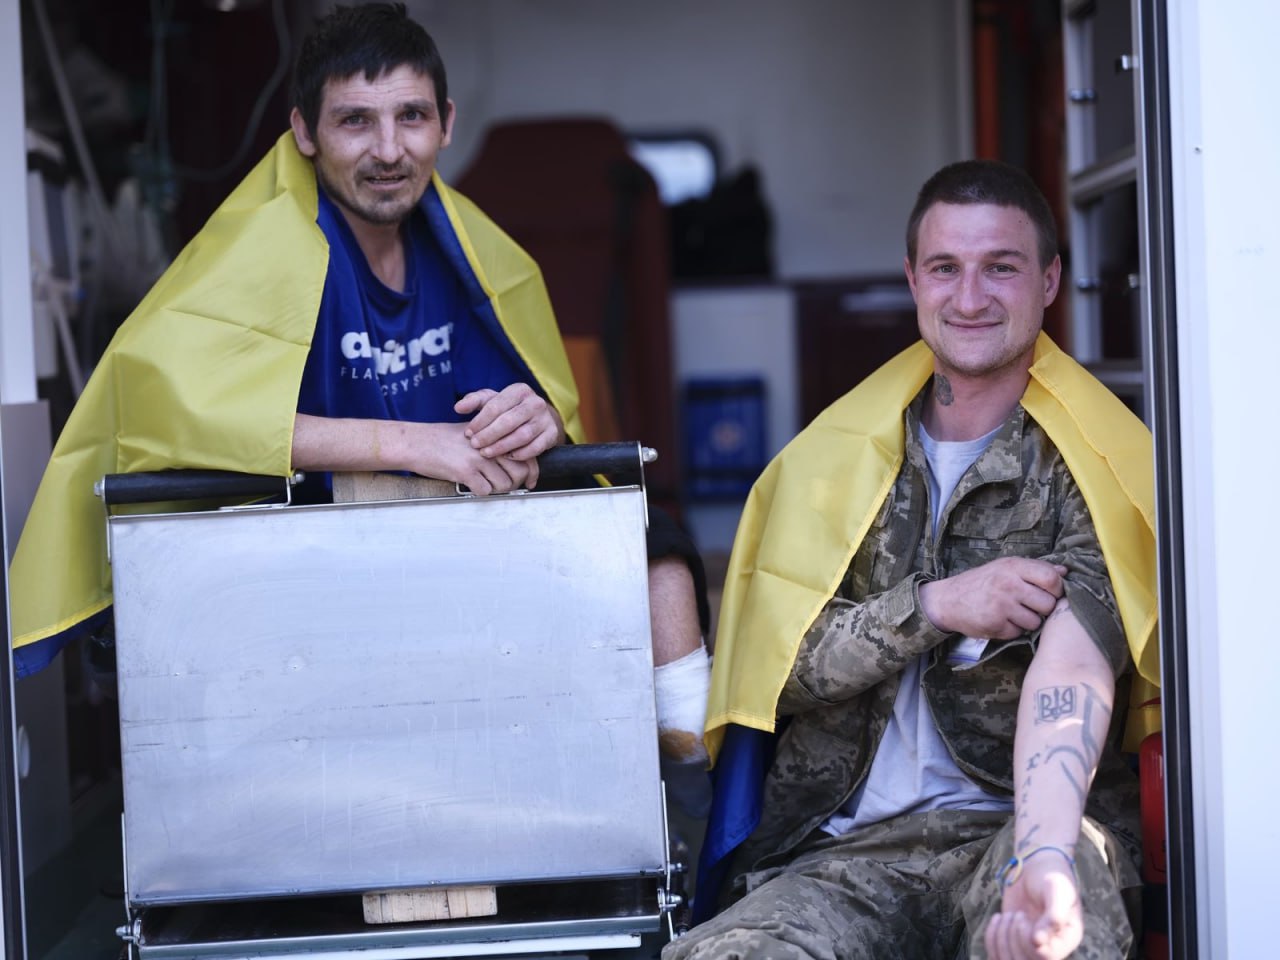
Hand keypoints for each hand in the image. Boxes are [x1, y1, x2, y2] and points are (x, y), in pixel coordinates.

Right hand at [409, 421, 534, 495]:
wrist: (416, 442)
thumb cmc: (442, 439)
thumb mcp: (473, 434)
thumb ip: (494, 445)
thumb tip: (516, 464)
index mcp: (493, 434)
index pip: (524, 454)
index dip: (532, 472)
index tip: (531, 482)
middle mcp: (489, 444)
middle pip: (520, 472)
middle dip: (514, 483)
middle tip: (503, 484)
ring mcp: (478, 458)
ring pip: (504, 484)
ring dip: (496, 489)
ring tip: (484, 483)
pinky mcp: (465, 471)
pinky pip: (485, 490)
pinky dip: (480, 491)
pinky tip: (471, 484)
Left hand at [455, 385, 564, 474]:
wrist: (538, 417)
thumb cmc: (510, 409)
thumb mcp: (492, 400)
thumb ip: (474, 401)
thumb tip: (458, 408)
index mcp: (519, 390)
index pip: (495, 406)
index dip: (479, 422)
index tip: (468, 433)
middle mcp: (535, 402)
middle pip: (508, 421)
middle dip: (489, 435)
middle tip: (475, 445)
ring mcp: (545, 418)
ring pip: (521, 436)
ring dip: (502, 447)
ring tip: (487, 453)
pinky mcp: (552, 434)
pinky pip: (535, 447)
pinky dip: (520, 454)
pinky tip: (507, 457)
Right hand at [919, 557, 1067, 639]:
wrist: (948, 600)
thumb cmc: (981, 582)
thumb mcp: (1005, 567)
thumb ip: (1034, 568)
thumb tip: (1065, 571)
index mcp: (1013, 567)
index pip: (1051, 578)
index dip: (1057, 589)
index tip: (1050, 593)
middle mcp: (1008, 585)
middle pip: (1048, 604)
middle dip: (1042, 608)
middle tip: (1029, 605)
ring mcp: (1002, 606)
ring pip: (1036, 621)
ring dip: (1028, 621)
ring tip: (1014, 613)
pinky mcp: (995, 625)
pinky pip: (1019, 632)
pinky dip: (1013, 629)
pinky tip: (1001, 621)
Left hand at [984, 855, 1082, 959]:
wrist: (1035, 866)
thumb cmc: (1051, 875)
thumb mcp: (1057, 890)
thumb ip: (1054, 915)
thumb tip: (1039, 942)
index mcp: (1067, 939)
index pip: (1047, 958)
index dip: (1028, 942)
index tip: (1024, 917)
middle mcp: (1050, 946)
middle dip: (1014, 938)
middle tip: (1017, 914)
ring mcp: (1030, 945)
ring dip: (1002, 938)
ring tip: (1008, 916)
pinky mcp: (1012, 939)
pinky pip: (997, 954)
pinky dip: (992, 938)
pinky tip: (997, 918)